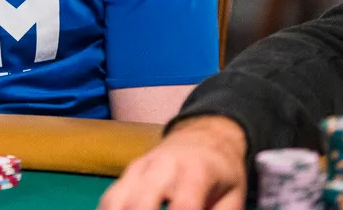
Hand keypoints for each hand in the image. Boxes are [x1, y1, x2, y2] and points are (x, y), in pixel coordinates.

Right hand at [96, 116, 247, 209]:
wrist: (202, 139)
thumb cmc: (221, 174)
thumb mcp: (233, 197)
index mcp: (196, 171)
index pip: (184, 206)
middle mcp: (163, 166)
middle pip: (140, 203)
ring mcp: (141, 167)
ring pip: (116, 199)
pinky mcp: (128, 173)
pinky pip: (110, 198)